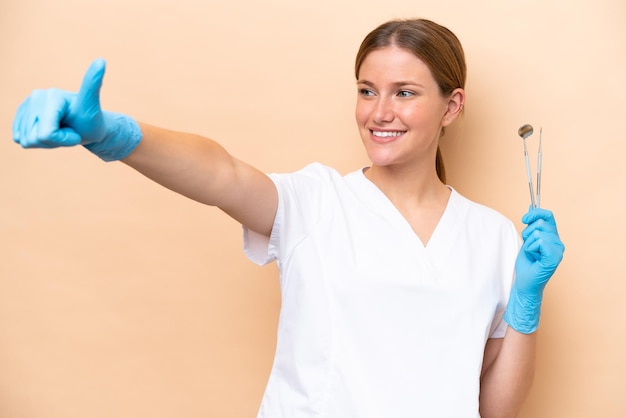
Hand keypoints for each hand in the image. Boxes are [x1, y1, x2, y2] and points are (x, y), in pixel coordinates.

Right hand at [12, 59, 140, 160]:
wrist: (87, 127)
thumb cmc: (92, 120)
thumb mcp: (92, 106)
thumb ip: (92, 85)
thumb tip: (101, 60)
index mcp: (50, 95)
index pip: (48, 134)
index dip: (64, 139)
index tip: (75, 129)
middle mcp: (35, 96)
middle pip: (36, 138)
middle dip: (55, 141)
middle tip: (69, 129)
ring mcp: (26, 105)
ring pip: (28, 141)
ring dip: (47, 142)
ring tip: (61, 129)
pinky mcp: (21, 115)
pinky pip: (22, 139)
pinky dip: (38, 142)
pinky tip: (50, 130)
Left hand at [504, 208, 564, 333]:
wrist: (525, 283)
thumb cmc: (527, 264)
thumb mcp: (528, 240)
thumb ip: (532, 225)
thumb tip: (531, 208)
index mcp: (553, 237)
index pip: (548, 215)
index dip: (535, 213)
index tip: (524, 219)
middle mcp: (558, 242)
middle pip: (540, 223)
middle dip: (528, 233)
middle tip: (529, 247)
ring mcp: (558, 250)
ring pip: (538, 233)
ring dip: (528, 244)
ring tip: (532, 254)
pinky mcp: (554, 258)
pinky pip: (540, 242)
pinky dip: (531, 249)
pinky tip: (534, 258)